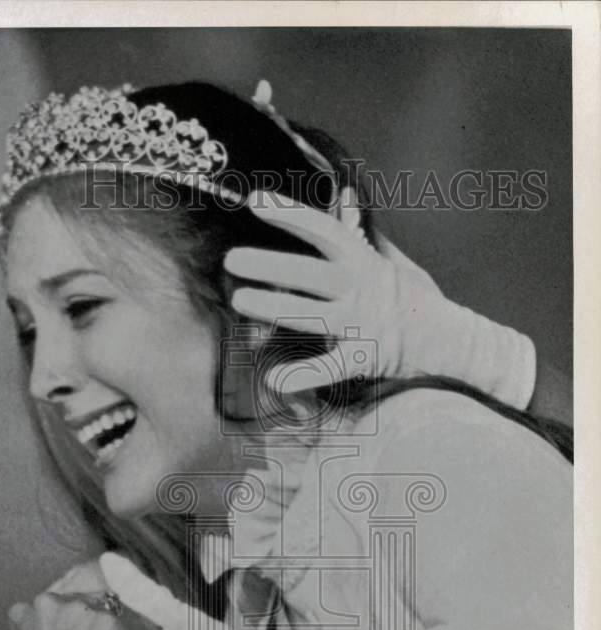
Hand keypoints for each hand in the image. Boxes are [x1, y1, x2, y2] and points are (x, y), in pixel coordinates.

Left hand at [223, 191, 401, 394]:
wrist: (451, 342)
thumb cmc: (416, 300)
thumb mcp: (393, 261)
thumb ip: (363, 235)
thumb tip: (344, 198)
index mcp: (364, 262)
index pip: (325, 230)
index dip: (291, 214)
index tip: (257, 201)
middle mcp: (362, 289)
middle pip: (310, 273)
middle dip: (270, 264)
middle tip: (231, 259)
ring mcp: (362, 324)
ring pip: (313, 315)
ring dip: (275, 308)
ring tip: (240, 301)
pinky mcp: (366, 359)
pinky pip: (331, 367)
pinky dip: (304, 375)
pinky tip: (274, 379)